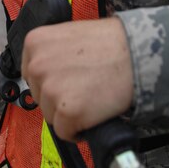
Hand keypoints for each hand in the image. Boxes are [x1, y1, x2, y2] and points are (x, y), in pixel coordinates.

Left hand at [21, 17, 133, 141]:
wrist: (138, 54)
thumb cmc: (111, 43)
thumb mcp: (69, 35)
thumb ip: (51, 52)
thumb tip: (45, 73)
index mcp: (35, 42)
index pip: (31, 74)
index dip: (50, 80)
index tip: (66, 80)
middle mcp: (37, 66)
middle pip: (39, 96)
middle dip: (59, 97)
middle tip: (84, 87)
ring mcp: (51, 90)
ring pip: (51, 116)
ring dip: (69, 113)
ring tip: (91, 96)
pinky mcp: (67, 112)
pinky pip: (65, 132)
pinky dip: (78, 130)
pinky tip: (93, 113)